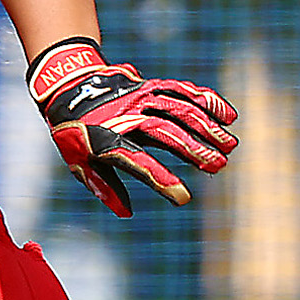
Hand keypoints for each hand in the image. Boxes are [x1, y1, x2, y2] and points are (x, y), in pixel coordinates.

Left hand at [29, 38, 238, 214]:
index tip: (183, 197)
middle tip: (220, 165)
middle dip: (195, 148)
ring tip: (230, 145)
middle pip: (166, 132)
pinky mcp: (151, 86)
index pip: (137, 162)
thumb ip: (104, 186)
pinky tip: (228, 115)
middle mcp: (126, 117)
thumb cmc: (75, 133)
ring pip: (179, 110)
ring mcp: (140, 98)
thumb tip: (127, 213)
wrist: (69, 86)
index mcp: (106, 140)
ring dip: (207, 126)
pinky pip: (181, 91)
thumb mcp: (79, 163)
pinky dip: (206, 101)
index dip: (160, 179)